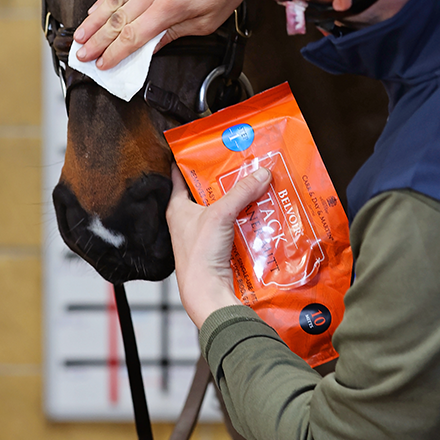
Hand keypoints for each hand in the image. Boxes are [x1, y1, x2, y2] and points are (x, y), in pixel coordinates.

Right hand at [72, 0, 247, 68]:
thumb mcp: (206, 22)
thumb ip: (174, 34)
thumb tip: (151, 47)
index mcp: (168, 8)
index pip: (132, 37)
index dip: (114, 53)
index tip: (102, 63)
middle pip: (116, 21)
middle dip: (96, 41)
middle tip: (82, 54)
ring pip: (113, 0)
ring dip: (94, 20)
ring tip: (81, 34)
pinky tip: (97, 7)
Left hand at [167, 163, 271, 327]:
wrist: (207, 292)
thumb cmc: (199, 255)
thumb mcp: (220, 214)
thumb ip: (241, 192)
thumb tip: (261, 173)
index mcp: (177, 207)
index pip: (180, 175)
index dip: (192, 160)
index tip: (207, 147)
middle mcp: (188, 219)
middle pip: (208, 192)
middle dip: (226, 181)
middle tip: (244, 166)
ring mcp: (203, 234)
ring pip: (223, 209)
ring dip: (239, 201)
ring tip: (256, 186)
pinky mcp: (217, 247)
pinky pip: (233, 226)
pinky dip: (245, 219)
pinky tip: (259, 213)